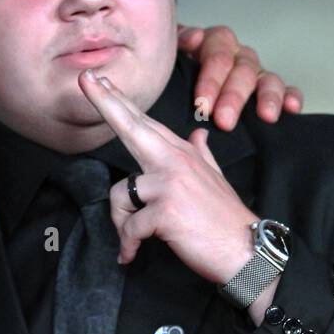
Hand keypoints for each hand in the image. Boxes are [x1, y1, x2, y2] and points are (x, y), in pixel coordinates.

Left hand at [79, 69, 257, 285]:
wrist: (250, 253)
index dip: (119, 101)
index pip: (145, 122)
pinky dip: (128, 245)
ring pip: (119, 194)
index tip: (98, 79)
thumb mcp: (215, 179)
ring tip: (134, 241)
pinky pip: (129, 227)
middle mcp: (176, 160)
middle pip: (131, 127)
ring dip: (121, 223)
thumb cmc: (226, 221)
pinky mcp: (166, 210)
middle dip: (105, 101)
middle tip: (84, 78)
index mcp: (183, 153)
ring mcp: (171, 183)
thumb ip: (201, 154)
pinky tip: (132, 255)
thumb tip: (199, 133)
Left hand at [176, 23, 302, 128]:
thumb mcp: (166, 53)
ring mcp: (254, 71)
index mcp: (211, 43)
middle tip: (224, 121)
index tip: (202, 105)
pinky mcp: (267, 89)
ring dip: (267, 97)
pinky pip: (285, 89)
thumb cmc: (169, 68)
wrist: (171, 76)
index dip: (211, 79)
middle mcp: (236, 55)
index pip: (217, 54)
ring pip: (267, 78)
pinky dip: (290, 97)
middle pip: (242, 69)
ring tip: (266, 116)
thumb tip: (193, 39)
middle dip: (234, 96)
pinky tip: (292, 109)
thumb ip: (176, 43)